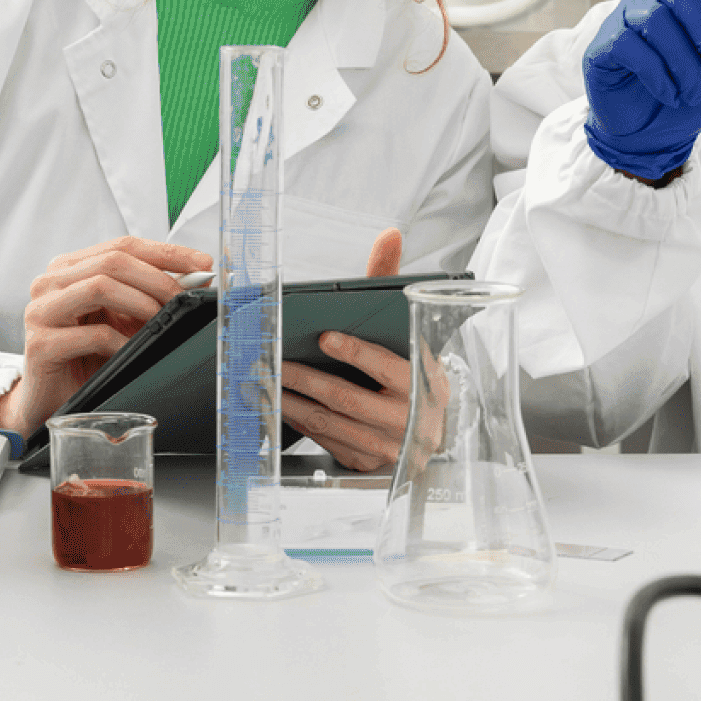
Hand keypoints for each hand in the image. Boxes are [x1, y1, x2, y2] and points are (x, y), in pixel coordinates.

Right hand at [0, 236, 211, 440]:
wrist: (52, 399)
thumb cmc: (88, 355)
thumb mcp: (122, 316)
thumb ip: (149, 292)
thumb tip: (198, 277)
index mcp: (70, 267)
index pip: (124, 245)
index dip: (167, 252)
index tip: (202, 264)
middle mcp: (50, 282)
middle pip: (113, 261)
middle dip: (158, 278)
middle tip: (185, 298)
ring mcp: (40, 310)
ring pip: (100, 287)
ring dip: (141, 303)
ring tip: (161, 321)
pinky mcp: (40, 344)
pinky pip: (93, 335)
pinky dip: (122, 342)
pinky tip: (132, 351)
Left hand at [277, 224, 409, 471]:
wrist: (435, 430)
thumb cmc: (415, 371)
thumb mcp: (412, 331)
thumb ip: (393, 283)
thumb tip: (389, 237)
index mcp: (422, 382)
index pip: (388, 368)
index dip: (356, 354)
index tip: (325, 338)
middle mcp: (407, 419)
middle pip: (347, 398)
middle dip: (304, 380)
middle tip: (273, 362)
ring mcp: (386, 446)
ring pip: (330, 424)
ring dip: (291, 403)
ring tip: (265, 383)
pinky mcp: (366, 463)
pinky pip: (326, 442)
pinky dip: (299, 424)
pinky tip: (280, 407)